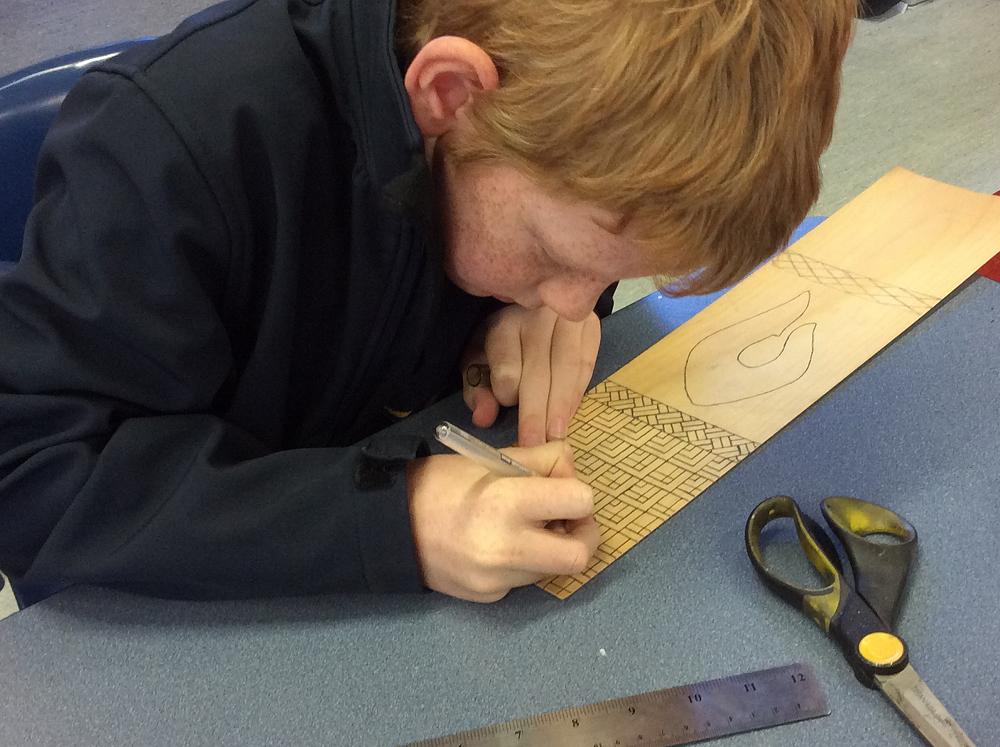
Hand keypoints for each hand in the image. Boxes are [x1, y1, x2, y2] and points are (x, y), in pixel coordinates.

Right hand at [407, 440, 599, 601]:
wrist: (390, 525)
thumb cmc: (440, 483)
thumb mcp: (490, 458)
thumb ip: (539, 461)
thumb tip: (572, 467)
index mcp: (507, 502)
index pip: (580, 502)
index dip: (578, 493)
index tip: (563, 489)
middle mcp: (506, 548)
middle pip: (580, 556)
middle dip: (583, 535)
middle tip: (568, 519)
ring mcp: (497, 579)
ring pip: (553, 569)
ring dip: (551, 547)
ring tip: (527, 527)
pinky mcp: (489, 596)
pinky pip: (525, 580)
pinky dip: (524, 562)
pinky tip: (500, 544)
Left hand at [462, 306, 600, 445]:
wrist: (531, 310)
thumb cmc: (500, 344)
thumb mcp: (478, 362)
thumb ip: (477, 390)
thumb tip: (484, 418)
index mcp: (503, 325)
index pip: (508, 368)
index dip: (508, 397)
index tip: (508, 416)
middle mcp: (536, 316)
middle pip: (539, 371)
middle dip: (538, 413)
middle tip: (537, 444)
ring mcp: (567, 319)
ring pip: (567, 368)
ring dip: (562, 406)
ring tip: (557, 436)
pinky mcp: (590, 326)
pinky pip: (586, 365)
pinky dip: (577, 393)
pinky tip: (569, 415)